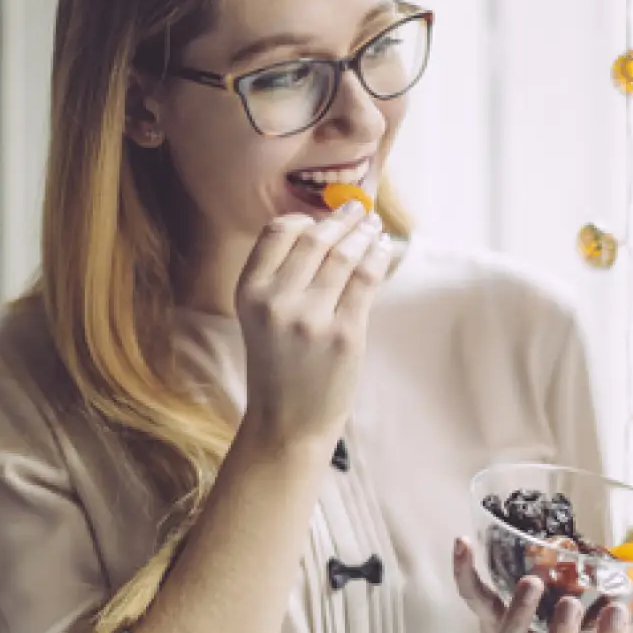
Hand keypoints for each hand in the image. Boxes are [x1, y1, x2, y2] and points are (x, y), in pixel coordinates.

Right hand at [235, 200, 392, 448]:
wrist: (288, 423)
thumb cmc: (278, 367)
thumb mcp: (261, 318)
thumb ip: (281, 277)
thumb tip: (322, 230)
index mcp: (248, 292)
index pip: (278, 232)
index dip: (305, 219)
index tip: (324, 216)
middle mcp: (276, 301)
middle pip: (315, 239)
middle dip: (341, 219)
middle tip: (358, 208)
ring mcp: (311, 318)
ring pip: (344, 255)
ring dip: (363, 234)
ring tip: (373, 226)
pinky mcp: (344, 333)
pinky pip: (366, 280)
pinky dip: (378, 257)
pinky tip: (383, 248)